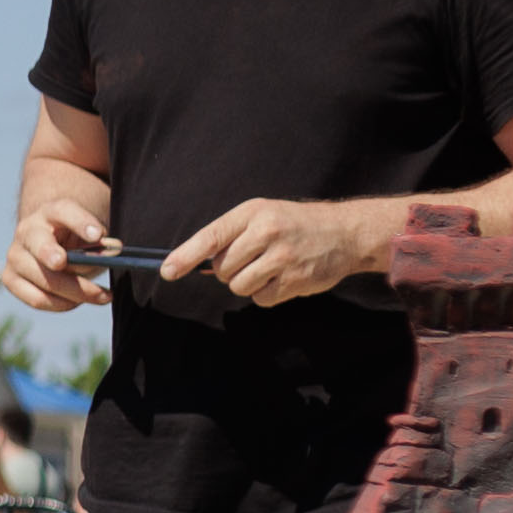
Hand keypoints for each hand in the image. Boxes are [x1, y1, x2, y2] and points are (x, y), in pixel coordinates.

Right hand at [1, 186, 111, 313]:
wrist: (48, 244)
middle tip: (71, 266)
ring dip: (77, 292)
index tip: (98, 235)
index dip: (80, 223)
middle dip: (55, 257)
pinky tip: (78, 302)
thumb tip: (111, 254)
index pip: (64, 212)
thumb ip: (100, 243)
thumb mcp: (90, 235)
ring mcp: (15, 256)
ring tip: (103, 296)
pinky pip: (37, 299)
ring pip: (45, 280)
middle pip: (43, 248)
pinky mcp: (10, 279)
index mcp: (50, 212)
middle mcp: (27, 231)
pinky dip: (62, 304)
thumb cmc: (75, 239)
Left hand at [166, 195, 392, 308]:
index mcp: (253, 213)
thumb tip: (192, 264)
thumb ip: (230, 235)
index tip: (167, 271)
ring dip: (247, 284)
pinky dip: (266, 294)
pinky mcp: (295, 280)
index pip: (211, 237)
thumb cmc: (294, 224)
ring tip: (269, 267)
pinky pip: (260, 299)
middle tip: (252, 259)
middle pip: (221, 269)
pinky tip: (283, 277)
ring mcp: (282, 257)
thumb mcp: (261, 215)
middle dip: (229, 271)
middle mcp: (267, 232)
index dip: (185, 256)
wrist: (345, 232)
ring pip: (238, 287)